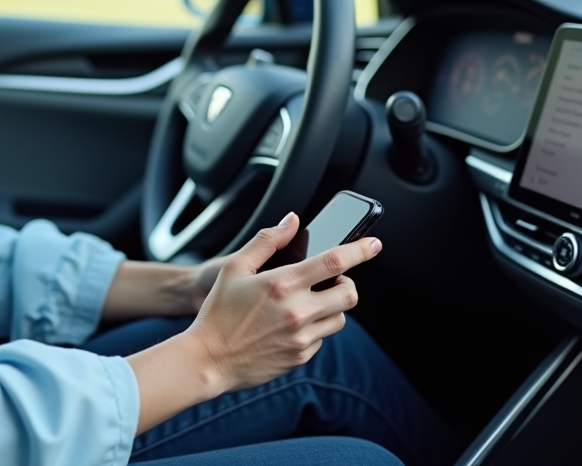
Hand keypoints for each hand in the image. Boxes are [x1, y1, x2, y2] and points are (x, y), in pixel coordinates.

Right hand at [184, 213, 380, 392]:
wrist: (208, 360)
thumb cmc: (218, 313)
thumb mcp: (235, 268)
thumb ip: (267, 241)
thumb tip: (292, 221)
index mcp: (282, 284)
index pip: (334, 262)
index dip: (360, 250)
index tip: (374, 244)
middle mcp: (297, 311)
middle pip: (349, 295)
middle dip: (347, 285)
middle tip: (333, 282)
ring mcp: (301, 337)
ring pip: (339, 318)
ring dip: (331, 308)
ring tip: (307, 304)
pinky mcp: (300, 357)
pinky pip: (322, 339)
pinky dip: (314, 329)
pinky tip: (290, 326)